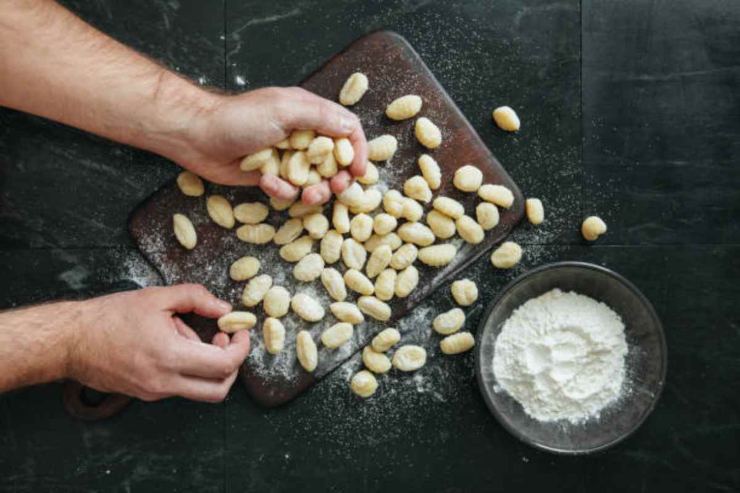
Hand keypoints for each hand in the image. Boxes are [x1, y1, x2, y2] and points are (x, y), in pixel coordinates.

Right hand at [68, 284, 249, 402]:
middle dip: (231, 366)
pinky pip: (179, 387)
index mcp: (170, 357)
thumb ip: (196, 298)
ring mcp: (155, 393)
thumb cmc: (110, 316)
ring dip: (207, 366)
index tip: (237, 332)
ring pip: (199, 390)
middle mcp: (164, 383)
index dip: (240, 349)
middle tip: (223, 340)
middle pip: (218, 390)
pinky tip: (171, 344)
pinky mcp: (146, 395)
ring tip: (188, 336)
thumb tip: (225, 309)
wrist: (70, 340)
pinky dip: (187, 368)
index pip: (224, 366)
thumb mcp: (157, 297)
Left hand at [178, 86, 367, 204]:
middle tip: (336, 189)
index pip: (347, 130)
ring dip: (314, 191)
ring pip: (315, 181)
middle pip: (336, 161)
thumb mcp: (285, 110)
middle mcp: (302, 135)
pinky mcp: (272, 176)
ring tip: (305, 196)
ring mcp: (288, 157)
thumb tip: (352, 129)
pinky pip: (289, 191)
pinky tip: (266, 182)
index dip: (358, 151)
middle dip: (338, 178)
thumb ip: (321, 117)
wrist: (198, 137)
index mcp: (309, 113)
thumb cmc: (239, 119)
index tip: (359, 171)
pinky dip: (281, 191)